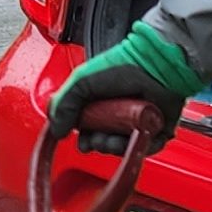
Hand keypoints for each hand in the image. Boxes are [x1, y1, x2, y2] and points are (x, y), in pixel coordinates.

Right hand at [47, 21, 199, 154]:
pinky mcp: (156, 128)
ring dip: (114, 147)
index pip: (87, 129)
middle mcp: (118, 113)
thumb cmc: (123, 65)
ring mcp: (137, 121)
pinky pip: (145, 147)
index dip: (84, 138)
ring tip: (113, 137)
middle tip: (97, 138)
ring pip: (122, 147)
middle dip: (97, 143)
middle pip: (103, 141)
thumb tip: (55, 130)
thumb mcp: (82, 82)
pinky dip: (137, 147)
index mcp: (100, 102)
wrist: (154, 64)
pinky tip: (132, 137)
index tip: (82, 140)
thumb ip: (63, 105)